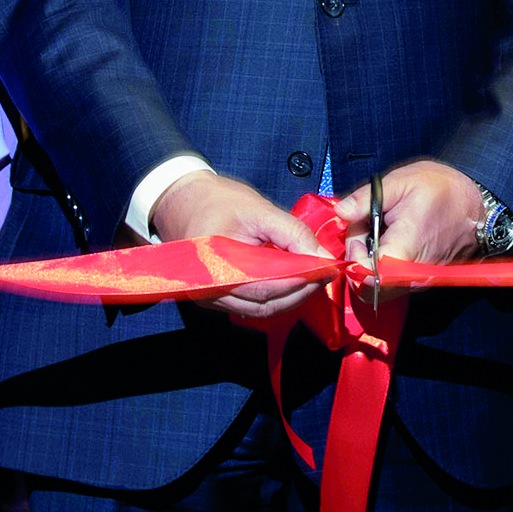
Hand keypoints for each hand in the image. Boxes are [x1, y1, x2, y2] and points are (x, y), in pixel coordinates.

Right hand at [150, 170, 328, 320]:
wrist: (183, 203)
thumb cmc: (219, 201)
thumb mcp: (259, 210)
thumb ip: (293, 233)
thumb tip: (323, 257)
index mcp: (217, 265)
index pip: (268, 285)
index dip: (302, 281)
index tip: (328, 269)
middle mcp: (209, 290)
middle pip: (266, 303)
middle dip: (301, 291)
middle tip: (326, 274)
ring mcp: (210, 298)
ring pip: (261, 310)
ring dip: (291, 297)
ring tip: (313, 277)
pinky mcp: (215, 299)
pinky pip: (251, 306)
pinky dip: (275, 297)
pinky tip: (292, 281)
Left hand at [331, 160, 487, 296]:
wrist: (481, 205)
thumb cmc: (443, 190)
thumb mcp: (401, 182)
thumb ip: (366, 198)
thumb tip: (340, 211)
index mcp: (402, 254)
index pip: (362, 278)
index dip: (352, 256)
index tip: (358, 230)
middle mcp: (410, 277)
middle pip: (367, 282)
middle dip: (359, 255)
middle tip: (368, 224)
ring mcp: (419, 281)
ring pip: (380, 282)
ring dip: (372, 257)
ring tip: (385, 227)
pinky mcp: (424, 280)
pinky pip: (395, 279)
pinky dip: (387, 261)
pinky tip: (396, 235)